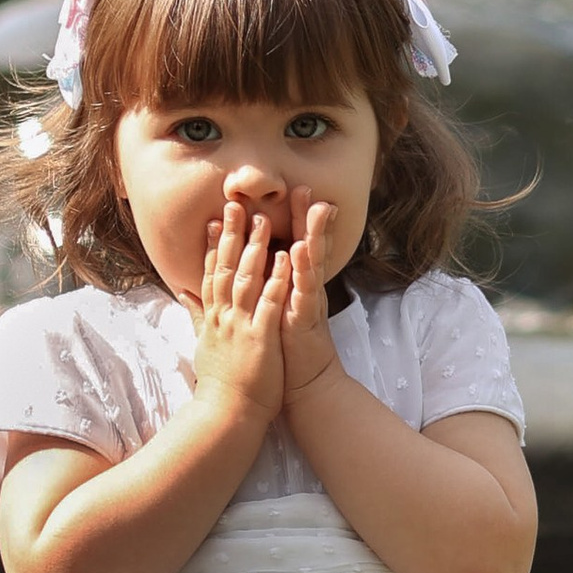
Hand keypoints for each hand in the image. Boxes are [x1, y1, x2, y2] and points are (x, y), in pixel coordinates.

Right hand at [189, 192, 288, 432]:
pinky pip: (269, 302)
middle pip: (225, 268)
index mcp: (213, 318)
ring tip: (262, 219)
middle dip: (231, 235)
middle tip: (235, 204)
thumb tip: (183, 293)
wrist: (225, 415)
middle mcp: (223, 316)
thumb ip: (196, 315)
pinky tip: (284, 257)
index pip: (211, 275)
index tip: (215, 220)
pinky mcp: (259, 337)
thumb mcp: (202, 344)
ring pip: (246, 278)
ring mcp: (240, 325)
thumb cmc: (219, 385)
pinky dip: (276, 278)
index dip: (212, 246)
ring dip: (254, 247)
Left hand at [279, 194, 340, 402]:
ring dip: (314, 234)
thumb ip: (268, 289)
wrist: (305, 385)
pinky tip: (301, 250)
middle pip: (308, 245)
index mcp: (293, 285)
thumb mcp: (273, 312)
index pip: (294, 245)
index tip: (289, 190)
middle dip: (306, 217)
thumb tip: (257, 270)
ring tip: (316, 207)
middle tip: (305, 187)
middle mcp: (304, 289)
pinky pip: (305, 291)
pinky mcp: (306, 320)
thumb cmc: (286, 350)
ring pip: (312, 262)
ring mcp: (307, 303)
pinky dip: (303, 270)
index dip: (292, 220)